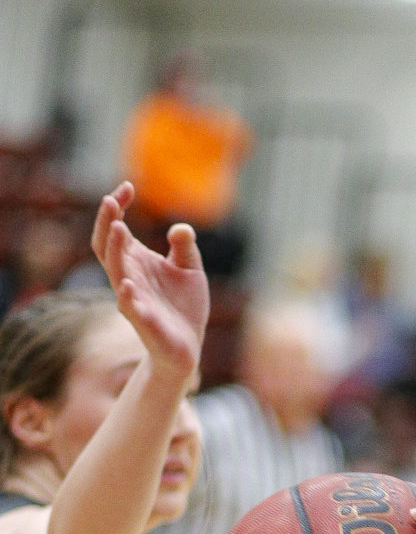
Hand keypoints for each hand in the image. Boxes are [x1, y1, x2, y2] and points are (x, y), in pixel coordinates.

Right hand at [93, 183, 208, 383]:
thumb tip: (180, 228)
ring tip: (119, 229)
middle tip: (111, 201)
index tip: (128, 187)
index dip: (117, 207)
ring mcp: (134, 300)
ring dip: (115, 251)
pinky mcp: (145, 323)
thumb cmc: (183, 306)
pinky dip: (128, 298)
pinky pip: (131, 309)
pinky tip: (128, 285)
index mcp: (135, 261)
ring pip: (115, 273)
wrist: (188, 346)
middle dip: (107, 224)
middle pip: (106, 247)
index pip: (114, 230)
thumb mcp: (190, 269)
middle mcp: (128, 277)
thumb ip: (185, 247)